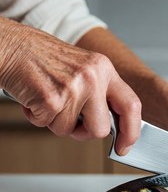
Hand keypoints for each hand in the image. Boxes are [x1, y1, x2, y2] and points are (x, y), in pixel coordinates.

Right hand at [0, 18, 140, 154]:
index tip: (125, 146)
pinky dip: (37, 117)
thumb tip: (112, 125)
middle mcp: (93, 77)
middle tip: (71, 120)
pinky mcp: (51, 98)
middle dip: (84, 133)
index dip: (131, 131)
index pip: (132, 105)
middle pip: (101, 129)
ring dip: (55, 121)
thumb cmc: (44, 58)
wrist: (11, 45)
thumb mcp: (84, 68)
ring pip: (70, 130)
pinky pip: (48, 125)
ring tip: (48, 98)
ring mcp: (73, 88)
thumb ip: (101, 93)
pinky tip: (35, 97)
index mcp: (105, 69)